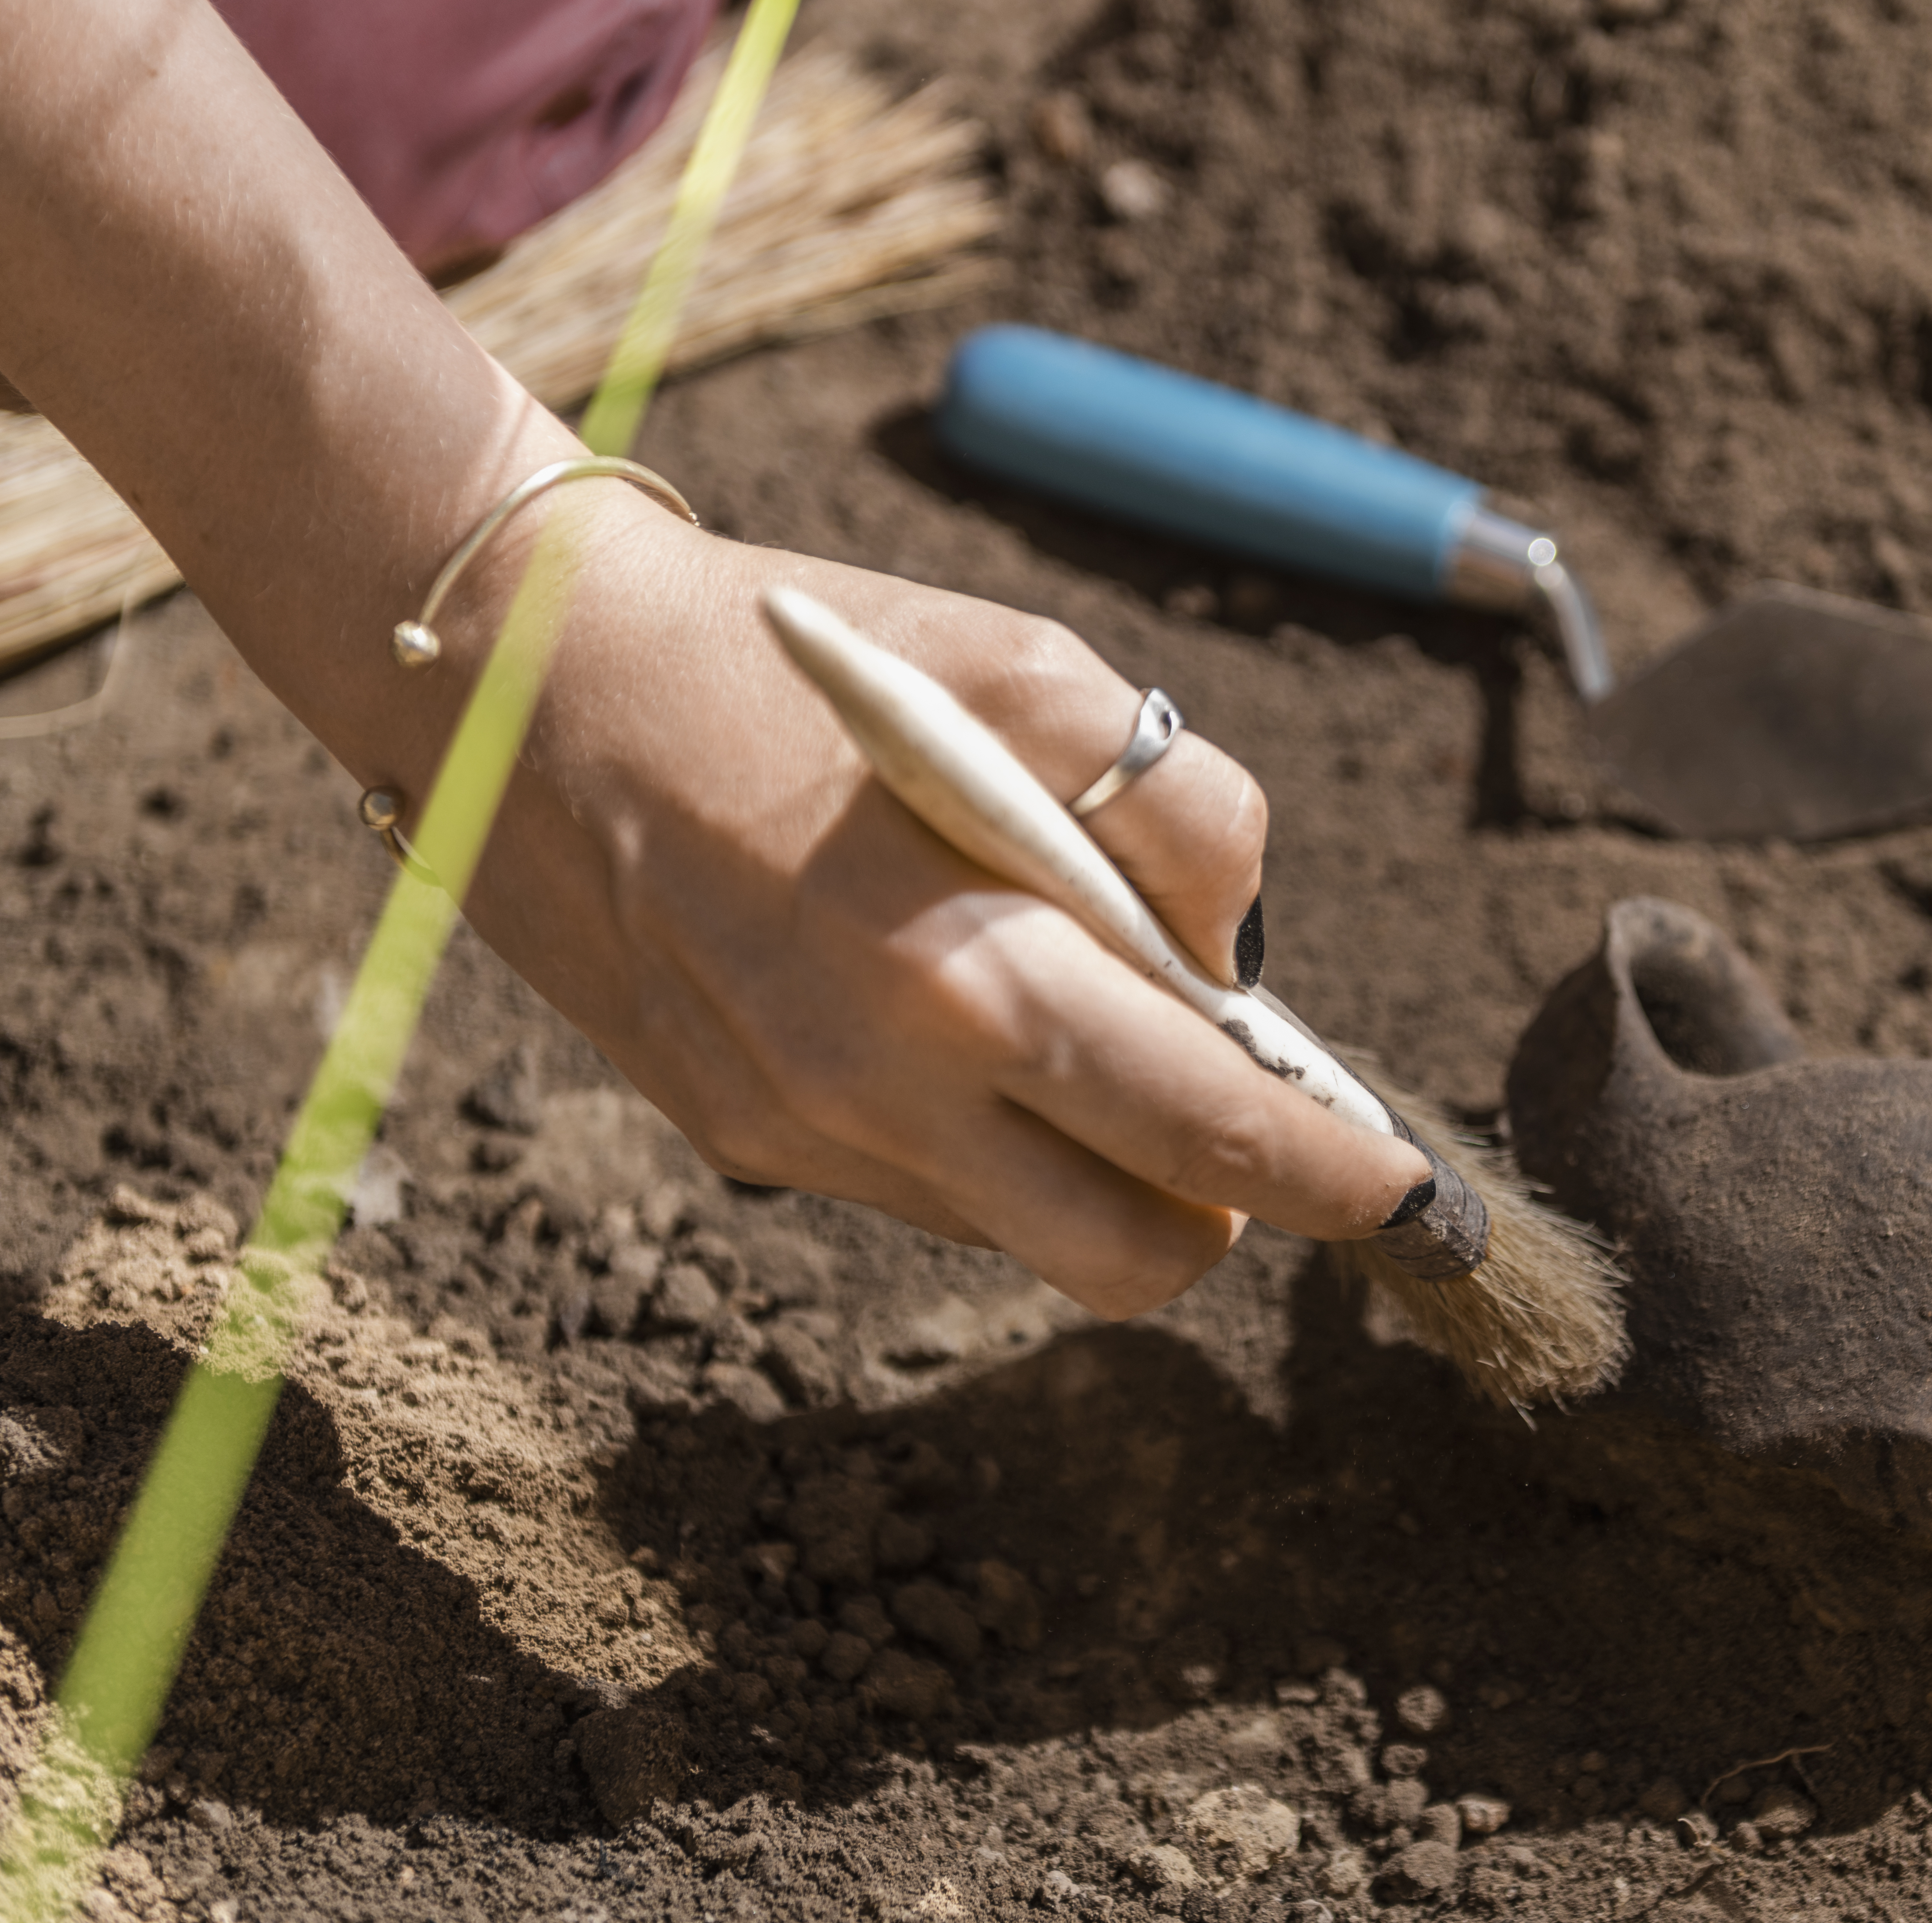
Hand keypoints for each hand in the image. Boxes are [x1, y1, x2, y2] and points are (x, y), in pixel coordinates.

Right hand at [445, 497, 1427, 1316]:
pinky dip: (986, 1131)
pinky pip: (924, 1189)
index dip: (1338, 1180)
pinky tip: (943, 1009)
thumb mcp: (1023, 666)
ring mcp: (796, 1134)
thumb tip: (1233, 963)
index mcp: (963, 969)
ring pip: (1025, 1232)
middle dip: (1227, 1209)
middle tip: (1239, 1108)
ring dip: (1094, 1161)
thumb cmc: (802, 656)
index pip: (1210, 1137)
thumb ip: (1176, 818)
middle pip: (1131, 1256)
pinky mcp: (738, 1136)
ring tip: (1067, 1012)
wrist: (520, 681)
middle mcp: (875, 1090)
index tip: (1411, 1196)